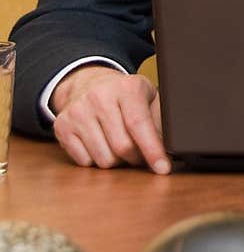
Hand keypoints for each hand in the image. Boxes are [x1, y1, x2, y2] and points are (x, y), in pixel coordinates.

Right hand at [50, 65, 170, 173]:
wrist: (88, 83)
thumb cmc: (125, 96)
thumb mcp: (148, 97)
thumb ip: (161, 119)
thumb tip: (174, 145)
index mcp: (126, 87)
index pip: (139, 124)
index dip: (152, 150)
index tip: (162, 168)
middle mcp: (99, 96)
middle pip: (122, 147)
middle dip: (136, 158)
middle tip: (140, 153)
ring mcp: (77, 111)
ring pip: (104, 159)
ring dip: (116, 161)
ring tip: (118, 145)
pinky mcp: (61, 126)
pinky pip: (85, 161)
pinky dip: (96, 160)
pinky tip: (100, 143)